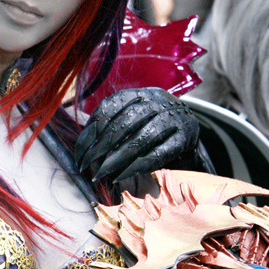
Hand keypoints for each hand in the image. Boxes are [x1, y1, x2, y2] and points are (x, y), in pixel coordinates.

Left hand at [75, 87, 199, 181]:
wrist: (189, 127)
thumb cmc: (152, 124)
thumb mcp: (133, 117)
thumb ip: (111, 126)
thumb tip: (83, 149)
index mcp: (140, 93)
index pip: (110, 107)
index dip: (92, 130)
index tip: (80, 152)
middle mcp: (157, 101)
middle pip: (123, 123)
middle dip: (100, 147)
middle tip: (85, 166)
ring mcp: (173, 118)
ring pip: (140, 139)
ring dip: (116, 159)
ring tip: (100, 174)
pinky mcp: (184, 138)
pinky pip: (157, 154)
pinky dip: (136, 167)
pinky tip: (120, 176)